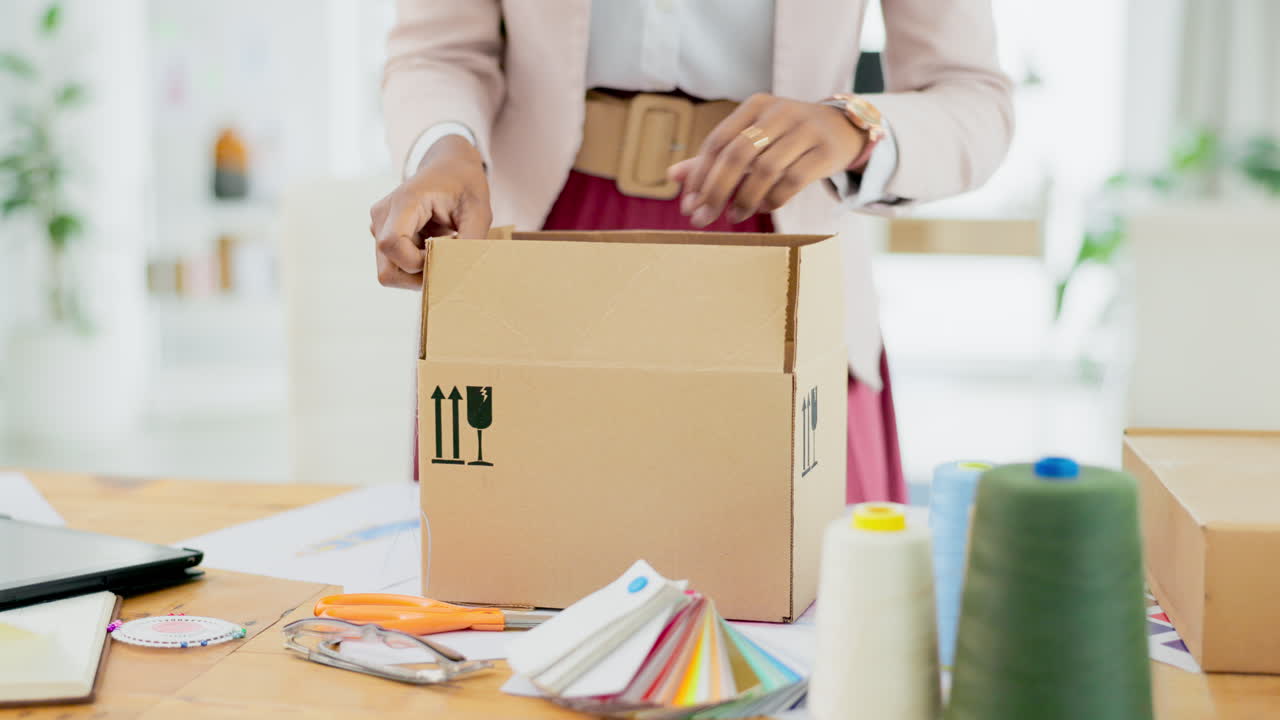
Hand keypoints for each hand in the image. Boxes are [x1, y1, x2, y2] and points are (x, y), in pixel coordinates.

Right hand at [369, 135, 491, 288]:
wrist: (450, 166)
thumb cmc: (464, 185)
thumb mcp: (479, 211)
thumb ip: (471, 242)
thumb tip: (463, 273)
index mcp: (404, 202)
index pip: (392, 245)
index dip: (417, 263)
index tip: (445, 254)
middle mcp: (383, 215)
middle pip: (387, 270)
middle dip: (418, 276)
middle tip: (446, 262)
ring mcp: (379, 227)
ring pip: (390, 272)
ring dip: (418, 273)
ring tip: (441, 253)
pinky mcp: (383, 236)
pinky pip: (395, 266)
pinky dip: (416, 267)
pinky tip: (433, 249)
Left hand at [669, 93, 866, 226]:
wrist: (843, 129)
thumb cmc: (786, 138)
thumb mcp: (751, 139)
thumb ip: (715, 157)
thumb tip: (672, 176)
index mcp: (755, 106)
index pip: (717, 141)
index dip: (699, 175)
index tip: (688, 205)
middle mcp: (779, 112)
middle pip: (738, 154)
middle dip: (715, 191)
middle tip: (702, 219)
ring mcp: (806, 129)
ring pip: (766, 169)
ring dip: (744, 199)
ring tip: (733, 218)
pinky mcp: (826, 151)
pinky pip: (794, 180)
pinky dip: (773, 199)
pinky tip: (762, 209)